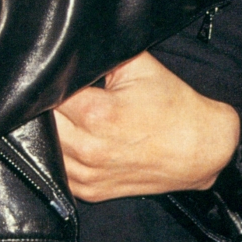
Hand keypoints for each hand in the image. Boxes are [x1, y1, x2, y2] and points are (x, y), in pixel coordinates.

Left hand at [54, 51, 240, 200]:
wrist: (200, 149)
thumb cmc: (173, 106)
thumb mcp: (139, 65)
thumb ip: (102, 53)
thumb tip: (71, 48)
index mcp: (98, 114)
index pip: (49, 93)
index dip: (50, 81)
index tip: (55, 75)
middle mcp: (90, 149)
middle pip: (41, 123)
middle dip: (46, 106)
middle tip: (59, 94)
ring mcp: (89, 175)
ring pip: (45, 149)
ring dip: (51, 132)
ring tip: (66, 116)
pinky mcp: (91, 193)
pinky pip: (58, 172)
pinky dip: (60, 155)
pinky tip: (72, 140)